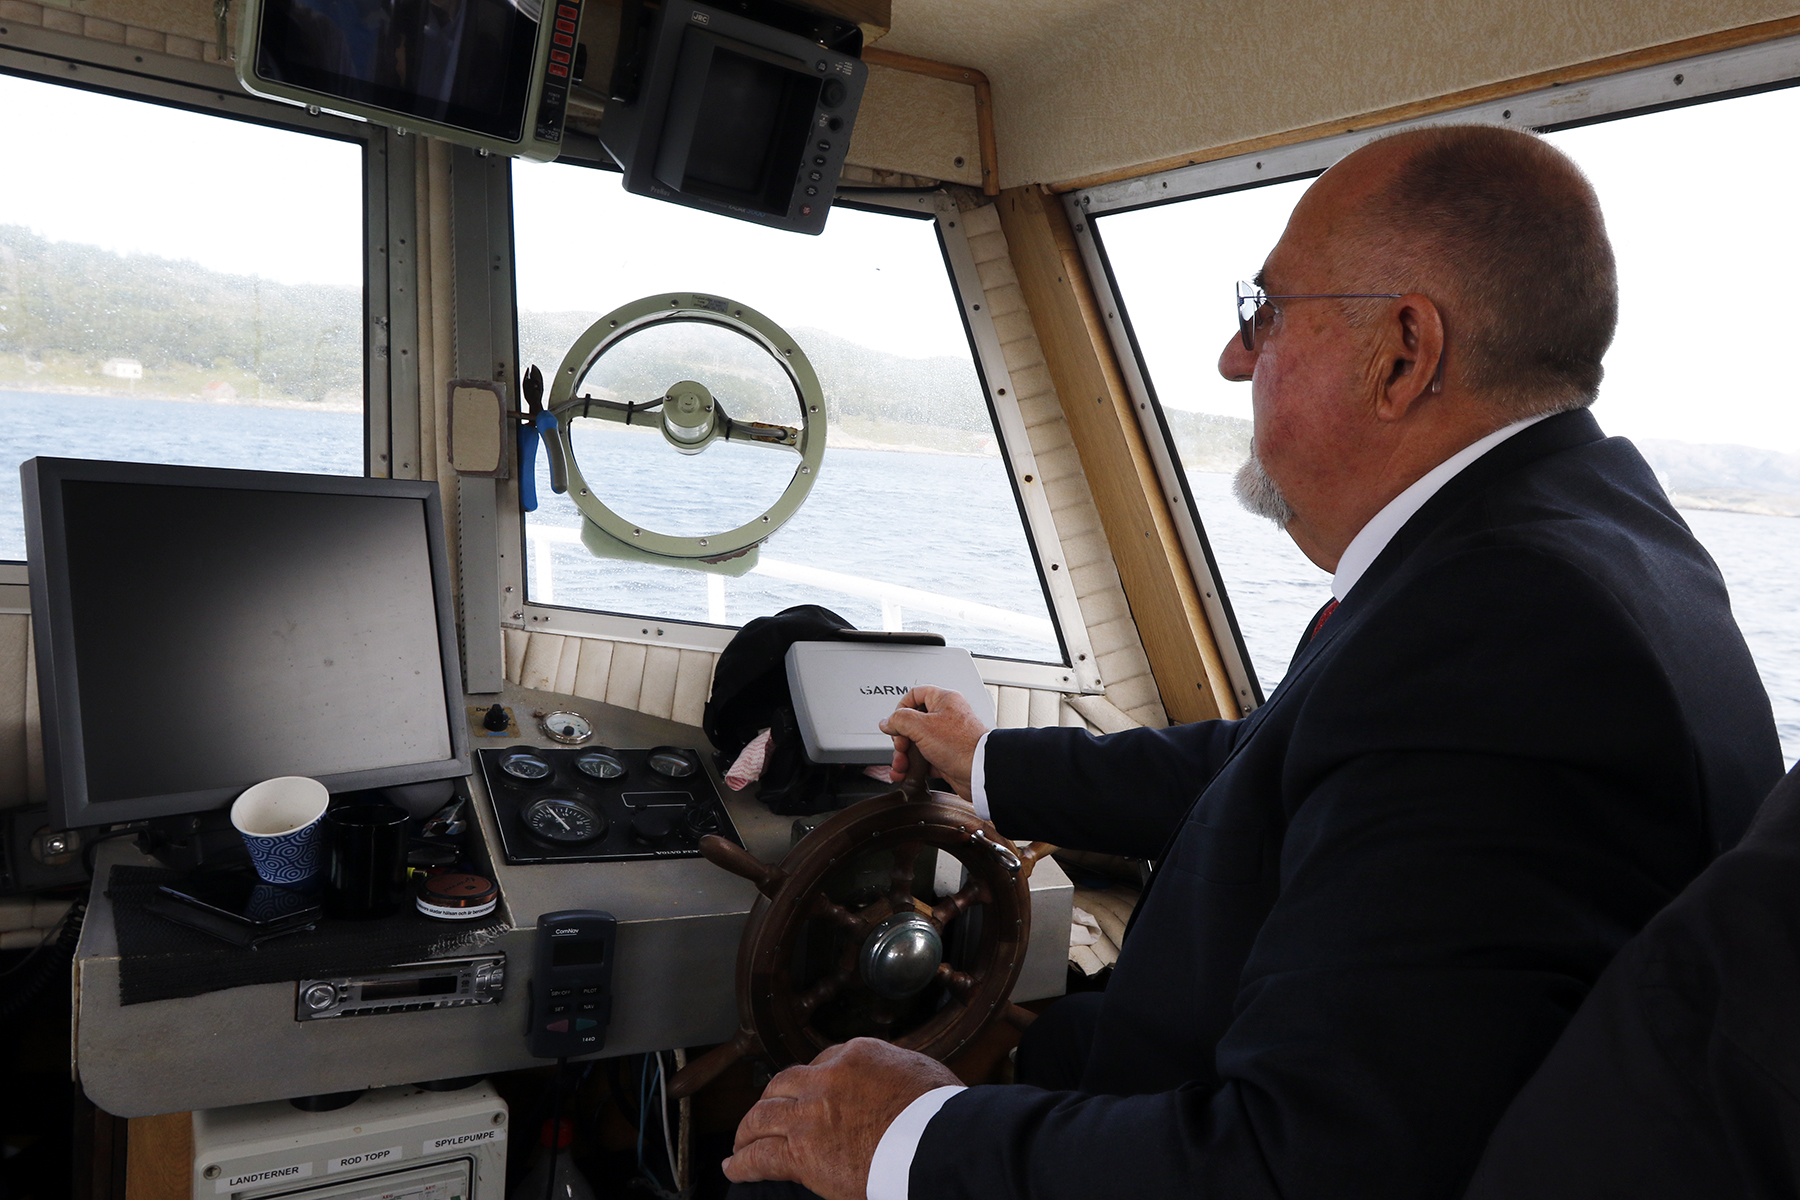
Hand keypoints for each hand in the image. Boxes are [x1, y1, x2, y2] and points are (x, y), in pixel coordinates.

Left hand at [722, 1038, 960, 1199]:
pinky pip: (759, 1156)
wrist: (940, 1142)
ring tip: (742, 1141)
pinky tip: (733, 1166)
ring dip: (748, 1130)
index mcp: (856, 1055)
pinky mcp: (802, 1153)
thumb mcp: (918, 1073)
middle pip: (783, 1085)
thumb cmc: (941, 1115)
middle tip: (766, 1115)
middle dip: (771, 1101)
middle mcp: (827, 1079)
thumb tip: (892, 1086)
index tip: (804, 1096)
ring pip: (762, 1116)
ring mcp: (810, 1115)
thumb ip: (893, 1075)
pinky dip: (741, 1162)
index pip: (819, 1063)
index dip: (807, 1082)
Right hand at [878, 686, 989, 800]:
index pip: (915, 694)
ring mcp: (947, 737)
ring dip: (904, 755)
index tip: (895, 722)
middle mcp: (946, 717)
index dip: (901, 707)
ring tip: (901, 766)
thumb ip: (899, 720)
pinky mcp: (947, 756)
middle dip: (900, 739)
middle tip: (901, 747)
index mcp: (944, 700)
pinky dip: (913, 766)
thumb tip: (887, 721)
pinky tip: (906, 773)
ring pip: (916, 743)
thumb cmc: (961, 746)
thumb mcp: (922, 726)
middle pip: (912, 722)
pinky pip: (924, 759)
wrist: (980, 772)